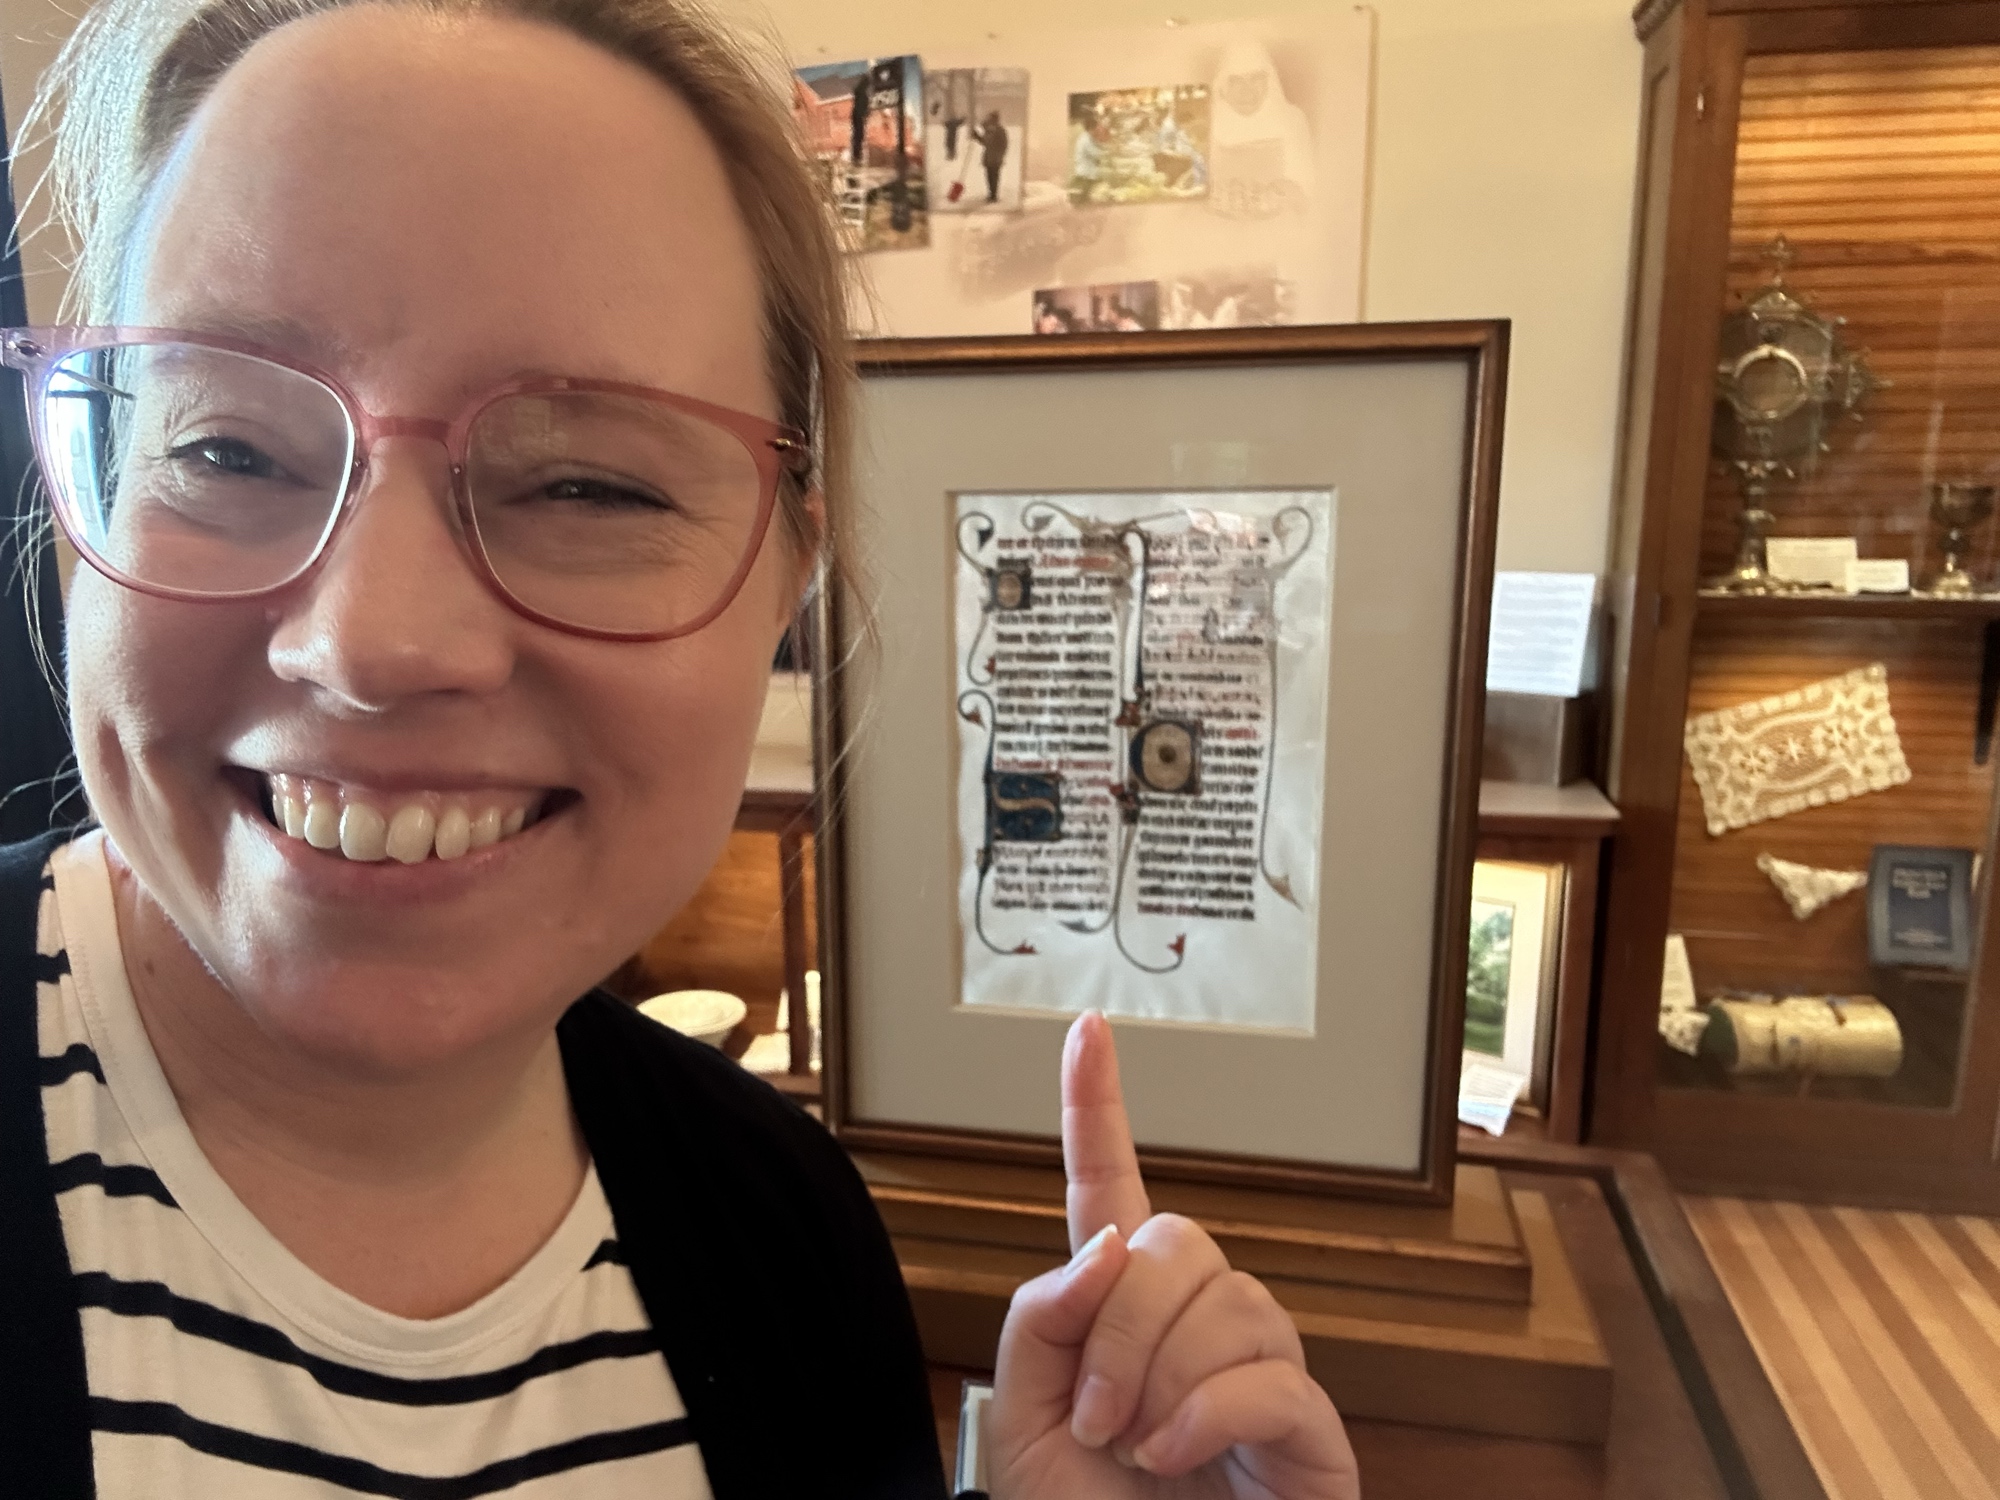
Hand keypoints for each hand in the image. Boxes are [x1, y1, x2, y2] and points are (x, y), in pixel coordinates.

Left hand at [986, 1011, 1359, 1498]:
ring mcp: (1258, 1368)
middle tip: (1096, 1418)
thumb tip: (1100, 1248)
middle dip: (1121, 1325)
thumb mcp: (1022, 1420)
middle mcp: (1198, 1320)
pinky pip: (1267, 1379)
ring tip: (1135, 1449)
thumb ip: (1041, 1320)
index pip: (1112, 1186)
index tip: (1087, 1030)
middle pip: (1176, 1243)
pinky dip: (1207, 1415)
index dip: (1099, 1107)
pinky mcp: (1306, 1429)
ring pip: (1227, 1302)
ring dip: (1160, 1379)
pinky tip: (1173, 1454)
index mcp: (1119, 1308)